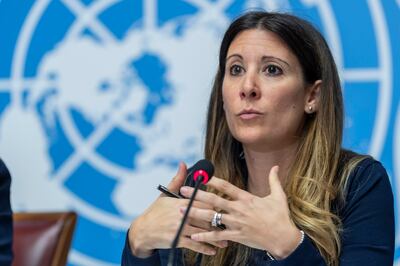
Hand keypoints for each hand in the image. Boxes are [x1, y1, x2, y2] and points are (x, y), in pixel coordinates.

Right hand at [128, 163, 226, 257]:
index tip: (226, 207)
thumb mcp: (166, 194)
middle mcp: (182, 214)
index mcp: (181, 202)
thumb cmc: (156, 212)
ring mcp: (180, 228)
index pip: (202, 201)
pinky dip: (205, 248)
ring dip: (216, 238)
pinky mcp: (177, 240)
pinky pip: (194, 244)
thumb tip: (183, 164)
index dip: (216, 204)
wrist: (142, 230)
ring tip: (226, 241)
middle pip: (205, 217)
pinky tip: (213, 250)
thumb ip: (177, 179)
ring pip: (203, 232)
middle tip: (231, 225)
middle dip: (219, 222)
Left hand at [179, 166, 301, 258]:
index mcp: (246, 198)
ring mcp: (236, 223)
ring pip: (212, 217)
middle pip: (214, 200)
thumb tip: (275, 166)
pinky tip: (193, 235)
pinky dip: (204, 236)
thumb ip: (274, 180)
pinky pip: (217, 235)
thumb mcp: (278, 196)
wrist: (284, 238)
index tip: (201, 175)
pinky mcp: (236, 236)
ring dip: (195, 213)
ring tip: (181, 210)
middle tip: (183, 190)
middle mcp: (239, 209)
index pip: (226, 186)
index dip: (212, 180)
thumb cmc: (281, 217)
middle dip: (196, 195)